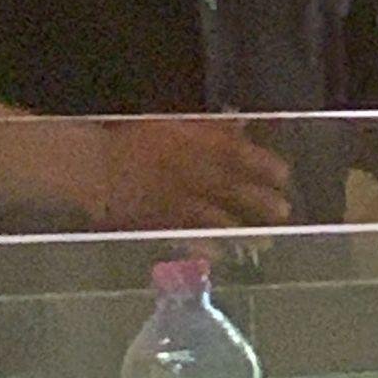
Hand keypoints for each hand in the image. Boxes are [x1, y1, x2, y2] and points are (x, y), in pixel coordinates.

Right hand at [89, 118, 290, 231]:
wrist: (92, 168)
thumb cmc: (129, 139)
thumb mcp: (170, 123)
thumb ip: (209, 127)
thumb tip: (242, 123)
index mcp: (191, 145)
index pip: (235, 154)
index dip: (262, 165)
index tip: (284, 174)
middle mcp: (189, 174)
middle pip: (231, 189)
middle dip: (259, 201)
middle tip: (284, 211)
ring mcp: (175, 203)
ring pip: (215, 218)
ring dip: (241, 230)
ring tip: (265, 242)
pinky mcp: (160, 225)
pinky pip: (188, 238)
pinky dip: (205, 246)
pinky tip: (221, 255)